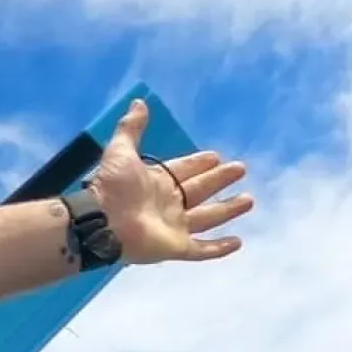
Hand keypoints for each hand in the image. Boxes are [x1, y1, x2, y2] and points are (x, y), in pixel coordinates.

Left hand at [91, 99, 254, 264]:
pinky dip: (220, 248)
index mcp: (156, 182)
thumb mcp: (120, 151)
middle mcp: (168, 204)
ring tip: (249, 199)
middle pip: (200, 190)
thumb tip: (139, 102)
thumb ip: (131, 129)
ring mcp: (174, 227)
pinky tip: (238, 242)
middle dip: (219, 180)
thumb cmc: (112, 187)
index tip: (216, 156)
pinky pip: (203, 250)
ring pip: (208, 218)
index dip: (199, 163)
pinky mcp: (177, 247)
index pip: (183, 171)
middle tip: (240, 169)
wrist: (101, 221)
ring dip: (228, 209)